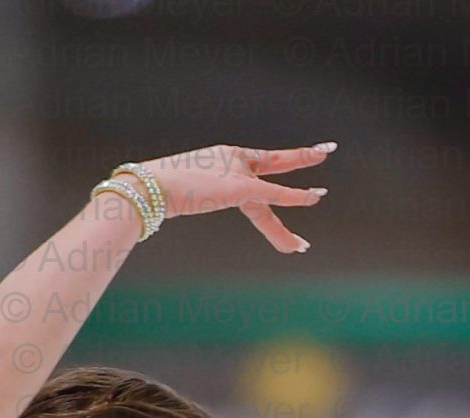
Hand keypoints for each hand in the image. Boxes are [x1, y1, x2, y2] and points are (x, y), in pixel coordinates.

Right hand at [127, 143, 332, 252]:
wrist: (148, 187)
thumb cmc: (152, 191)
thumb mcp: (173, 192)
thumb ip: (175, 199)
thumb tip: (145, 215)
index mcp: (220, 159)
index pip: (251, 171)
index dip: (267, 177)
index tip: (277, 180)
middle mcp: (232, 160)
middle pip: (272, 163)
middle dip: (300, 157)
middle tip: (324, 151)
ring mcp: (237, 172)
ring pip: (274, 192)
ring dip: (300, 195)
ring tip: (321, 195)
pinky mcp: (240, 188)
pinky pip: (275, 194)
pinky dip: (296, 196)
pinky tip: (315, 196)